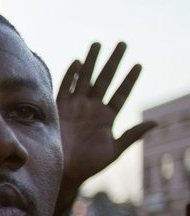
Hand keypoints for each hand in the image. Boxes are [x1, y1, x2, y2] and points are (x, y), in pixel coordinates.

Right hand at [55, 42, 155, 209]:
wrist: (63, 171)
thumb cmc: (89, 165)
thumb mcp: (115, 150)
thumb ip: (132, 135)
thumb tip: (155, 122)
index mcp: (107, 118)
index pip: (121, 93)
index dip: (130, 80)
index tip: (139, 64)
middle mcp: (92, 108)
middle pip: (104, 79)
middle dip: (113, 62)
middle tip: (122, 43)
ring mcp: (75, 106)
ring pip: (85, 78)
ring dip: (91, 61)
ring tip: (98, 44)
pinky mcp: (59, 109)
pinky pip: (64, 87)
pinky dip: (70, 75)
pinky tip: (77, 61)